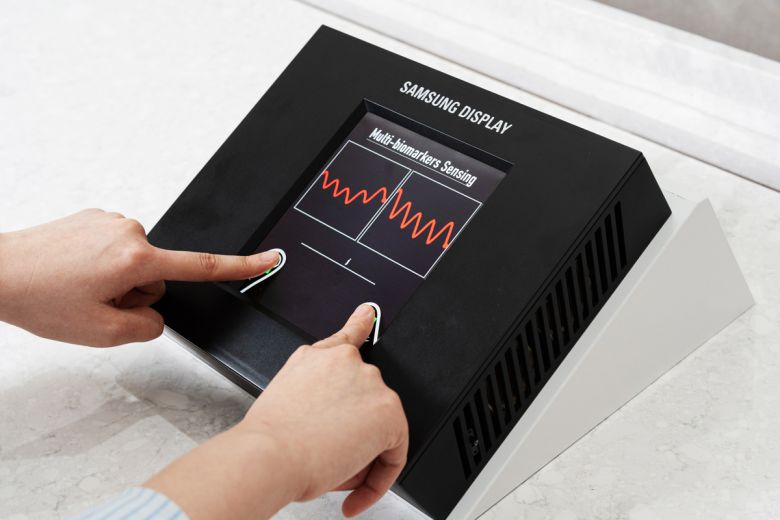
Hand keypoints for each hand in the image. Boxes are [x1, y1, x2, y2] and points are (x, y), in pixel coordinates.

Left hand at [0, 209, 279, 346]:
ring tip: (77, 287)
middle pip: (158, 275)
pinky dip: (99, 265)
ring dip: (115, 280)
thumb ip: (147, 328)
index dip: (241, 266)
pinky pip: (115, 248)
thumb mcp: (102, 333)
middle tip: (94, 303)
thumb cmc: (39, 298)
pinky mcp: (93, 217)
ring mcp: (110, 220)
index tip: (270, 259)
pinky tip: (72, 272)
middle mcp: (129, 231)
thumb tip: (155, 313)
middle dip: (133, 294)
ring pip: (135, 263)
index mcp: (136, 258)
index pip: (202, 266)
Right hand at [145, 304, 408, 518]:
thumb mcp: (286, 398)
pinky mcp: (388, 410)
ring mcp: (370, 382)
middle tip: (328, 460)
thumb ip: (319, 394)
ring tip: (331, 474)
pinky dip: (381, 476)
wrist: (269, 455)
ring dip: (361, 455)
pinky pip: (395, 451)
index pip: (348, 337)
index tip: (369, 312)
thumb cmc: (268, 439)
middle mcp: (346, 362)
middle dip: (352, 432)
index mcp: (317, 357)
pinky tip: (361, 492)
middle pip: (364, 401)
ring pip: (378, 427)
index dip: (362, 324)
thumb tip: (344, 422)